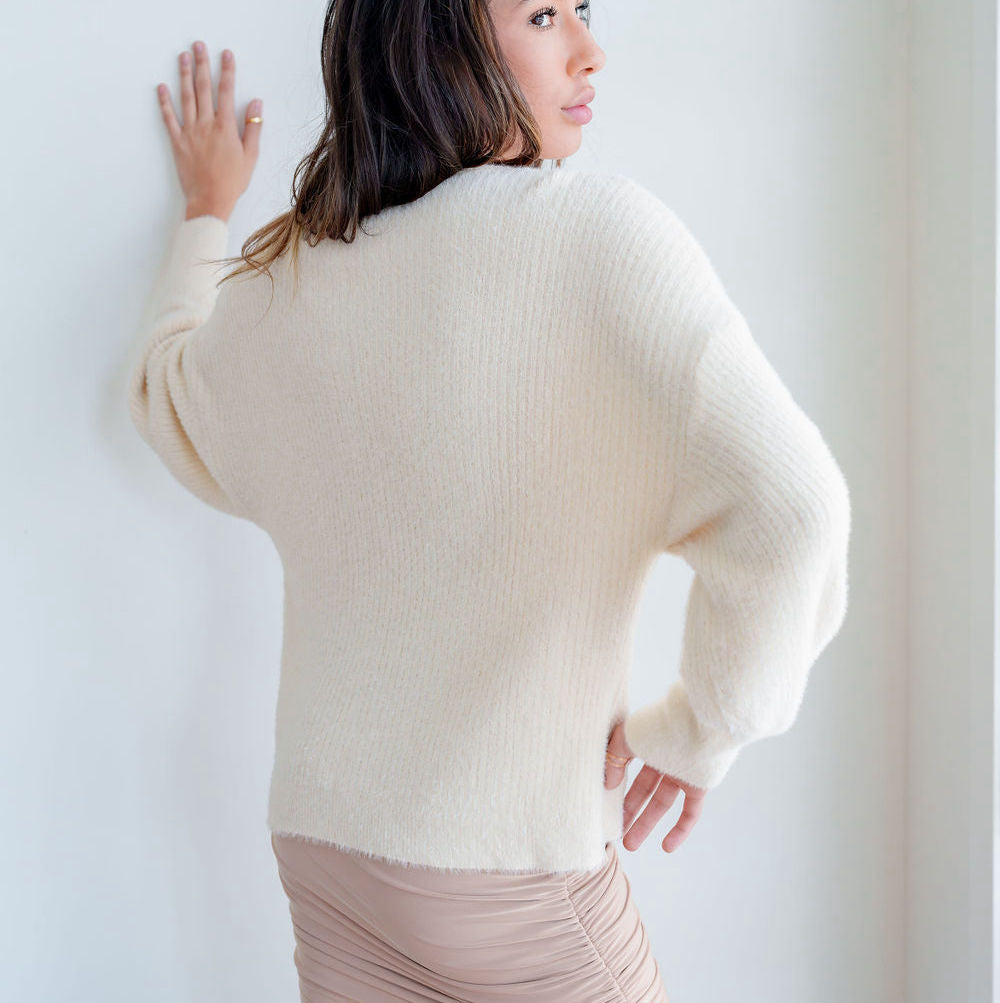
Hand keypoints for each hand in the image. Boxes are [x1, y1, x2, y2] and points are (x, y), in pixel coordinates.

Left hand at [156, 41, 261, 223]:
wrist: (210, 200)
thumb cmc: (232, 182)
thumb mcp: (250, 157)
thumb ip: (252, 129)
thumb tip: (256, 105)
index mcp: (226, 128)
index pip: (226, 92)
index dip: (227, 71)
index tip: (226, 54)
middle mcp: (206, 125)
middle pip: (204, 88)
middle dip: (202, 64)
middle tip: (198, 46)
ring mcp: (190, 132)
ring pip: (186, 97)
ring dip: (184, 75)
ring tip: (183, 57)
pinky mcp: (178, 142)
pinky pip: (169, 118)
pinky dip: (164, 102)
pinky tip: (162, 87)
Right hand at [604, 720, 707, 853]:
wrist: (700, 721)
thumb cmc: (661, 723)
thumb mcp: (627, 737)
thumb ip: (614, 758)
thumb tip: (609, 784)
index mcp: (648, 742)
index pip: (628, 764)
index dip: (616, 781)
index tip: (603, 797)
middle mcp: (665, 758)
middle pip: (644, 789)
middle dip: (629, 809)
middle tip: (615, 829)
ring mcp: (683, 773)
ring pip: (662, 803)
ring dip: (646, 824)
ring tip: (630, 844)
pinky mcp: (700, 786)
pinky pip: (690, 813)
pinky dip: (680, 830)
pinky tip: (667, 847)